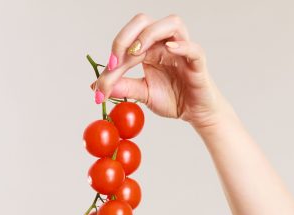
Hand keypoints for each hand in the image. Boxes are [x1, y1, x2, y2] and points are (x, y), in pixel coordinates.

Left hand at [91, 13, 231, 130]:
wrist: (195, 113)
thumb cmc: (173, 98)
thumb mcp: (142, 93)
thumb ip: (123, 87)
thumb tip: (95, 86)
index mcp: (149, 48)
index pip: (127, 41)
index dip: (112, 56)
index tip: (101, 82)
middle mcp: (165, 43)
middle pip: (144, 21)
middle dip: (125, 37)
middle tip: (116, 61)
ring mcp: (182, 49)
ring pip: (170, 24)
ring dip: (149, 35)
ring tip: (137, 53)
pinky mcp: (197, 62)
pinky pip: (193, 48)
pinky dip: (182, 45)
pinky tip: (169, 49)